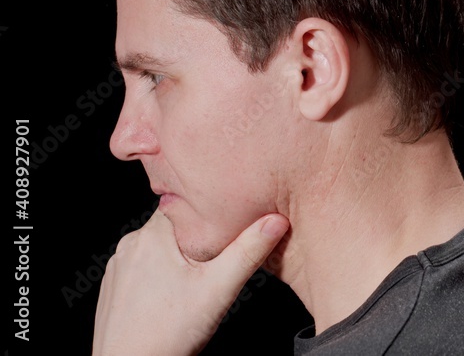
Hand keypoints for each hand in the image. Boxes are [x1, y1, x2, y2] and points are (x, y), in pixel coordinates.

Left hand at [92, 209, 289, 354]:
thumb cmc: (167, 334)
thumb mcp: (218, 290)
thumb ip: (248, 252)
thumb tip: (275, 221)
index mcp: (153, 236)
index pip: (183, 202)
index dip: (206, 209)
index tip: (224, 219)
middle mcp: (129, 245)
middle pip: (172, 225)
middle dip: (195, 237)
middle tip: (215, 259)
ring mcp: (118, 267)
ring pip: (156, 246)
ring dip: (176, 255)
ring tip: (196, 279)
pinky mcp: (114, 288)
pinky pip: (141, 267)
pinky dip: (159, 274)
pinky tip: (173, 295)